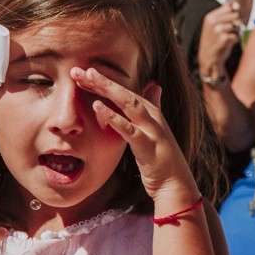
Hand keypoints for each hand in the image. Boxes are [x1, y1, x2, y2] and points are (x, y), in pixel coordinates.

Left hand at [70, 67, 196, 204]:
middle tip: (79, 70)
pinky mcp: (148, 146)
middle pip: (126, 93)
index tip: (83, 72)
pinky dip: (113, 116)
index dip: (105, 81)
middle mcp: (153, 118)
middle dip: (102, 80)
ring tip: (88, 77)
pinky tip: (97, 106)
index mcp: (152, 114)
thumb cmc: (163, 160)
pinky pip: (129, 129)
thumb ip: (154, 107)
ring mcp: (152, 131)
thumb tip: (155, 86)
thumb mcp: (156, 131)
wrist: (176, 185)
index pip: (127, 92)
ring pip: (129, 104)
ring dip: (108, 89)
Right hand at [197, 2, 241, 78]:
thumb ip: (223, 15)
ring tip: (229, 36)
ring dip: (236, 31)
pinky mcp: (224, 39)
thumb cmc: (213, 40)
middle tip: (232, 29)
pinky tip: (229, 43)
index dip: (235, 10)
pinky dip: (236, 39)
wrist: (209, 58)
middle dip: (237, 22)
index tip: (236, 16)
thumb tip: (235, 4)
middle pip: (234, 15)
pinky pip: (237, 35)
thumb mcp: (214, 25)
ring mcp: (218, 30)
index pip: (228, 7)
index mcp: (210, 17)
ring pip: (236, 25)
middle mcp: (213, 22)